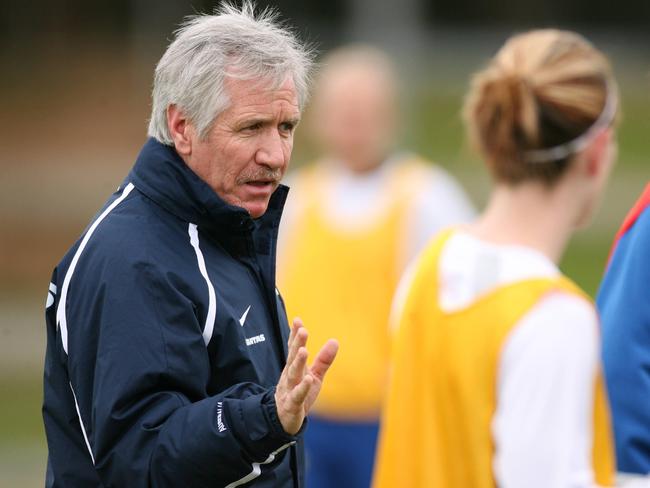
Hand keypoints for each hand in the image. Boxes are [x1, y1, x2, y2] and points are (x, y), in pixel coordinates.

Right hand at [274, 318, 337, 434]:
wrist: (283, 420)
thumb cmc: (299, 394)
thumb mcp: (314, 376)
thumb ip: (323, 360)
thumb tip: (335, 340)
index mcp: (294, 367)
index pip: (294, 349)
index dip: (295, 335)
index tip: (297, 320)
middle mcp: (290, 376)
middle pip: (293, 358)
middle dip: (297, 344)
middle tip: (302, 330)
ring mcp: (289, 389)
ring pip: (293, 374)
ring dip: (298, 362)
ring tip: (304, 350)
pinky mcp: (292, 404)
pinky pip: (297, 395)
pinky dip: (302, 388)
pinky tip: (308, 379)